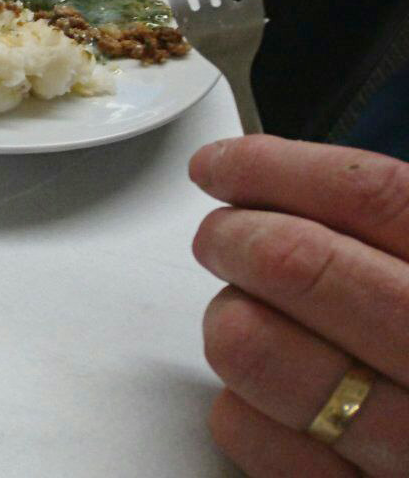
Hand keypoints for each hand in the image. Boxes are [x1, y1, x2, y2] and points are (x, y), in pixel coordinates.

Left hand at [190, 134, 408, 475]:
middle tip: (223, 240)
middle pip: (298, 263)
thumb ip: (388, 237)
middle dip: (235, 237)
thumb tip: (273, 186)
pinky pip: (245, 429)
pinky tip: (274, 397)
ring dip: (230, 317)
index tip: (223, 167)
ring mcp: (406, 444)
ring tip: (251, 318)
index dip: (277, 169)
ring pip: (253, 346)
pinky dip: (239, 403)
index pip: (370, 198)